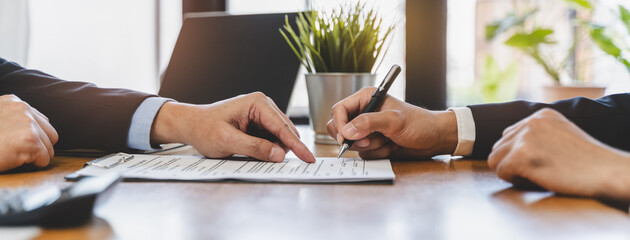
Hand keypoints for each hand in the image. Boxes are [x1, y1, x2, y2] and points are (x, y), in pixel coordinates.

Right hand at [0, 95, 58, 171]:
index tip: (20, 144)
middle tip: (20, 152)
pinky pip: (44, 158)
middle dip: (40, 146)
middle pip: (50, 133)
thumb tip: (35, 131)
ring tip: (14, 155)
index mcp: (14, 102)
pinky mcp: (30, 139)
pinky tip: (16, 160)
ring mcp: (28, 123)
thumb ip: (13, 119)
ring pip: (49, 147)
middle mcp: (23, 109)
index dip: (34, 136)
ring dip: (35, 156)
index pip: (41, 121)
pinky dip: (33, 164)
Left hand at [151, 92, 314, 162]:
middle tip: (265, 160)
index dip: (297, 145)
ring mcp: (262, 114)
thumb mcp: (228, 141)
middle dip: (281, 148)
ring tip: (247, 151)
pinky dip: (267, 148)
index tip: (308, 158)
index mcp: (257, 103)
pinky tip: (251, 149)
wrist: (191, 125)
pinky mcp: (259, 123)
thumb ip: (255, 148)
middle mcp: (263, 105)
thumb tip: (278, 154)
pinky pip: (272, 139)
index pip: (282, 127)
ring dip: (272, 149)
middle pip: (285, 132)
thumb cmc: (204, 129)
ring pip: (280, 137)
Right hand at [327, 87, 457, 158]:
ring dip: (370, 147)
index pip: (339, 110)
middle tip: (368, 141)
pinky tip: (390, 147)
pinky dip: (377, 153)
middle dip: (353, 139)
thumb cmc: (419, 123)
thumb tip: (347, 131)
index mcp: (366, 99)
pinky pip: (363, 154)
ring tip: (388, 141)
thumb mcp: (394, 120)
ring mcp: (367, 130)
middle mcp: (363, 113)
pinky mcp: (372, 144)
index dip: (339, 124)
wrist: (434, 139)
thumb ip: (369, 123)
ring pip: (352, 144)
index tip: (345, 138)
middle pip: (339, 128)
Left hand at [488, 108, 629, 200]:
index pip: (509, 136)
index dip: (520, 154)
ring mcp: (526, 137)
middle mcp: (530, 121)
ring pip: (495, 159)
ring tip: (538, 174)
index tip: (544, 161)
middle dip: (513, 163)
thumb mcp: (560, 135)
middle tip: (541, 170)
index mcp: (540, 115)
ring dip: (512, 172)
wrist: (607, 171)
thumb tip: (506, 144)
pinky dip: (515, 181)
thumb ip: (536, 134)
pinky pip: (500, 172)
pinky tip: (537, 179)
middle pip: (499, 147)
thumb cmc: (586, 161)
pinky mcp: (522, 155)